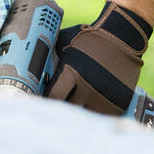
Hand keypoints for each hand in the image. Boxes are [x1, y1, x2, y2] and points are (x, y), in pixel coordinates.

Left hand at [44, 0, 153, 115]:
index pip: (54, 96)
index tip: (44, 100)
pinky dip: (96, 114)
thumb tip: (30, 61)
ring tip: (75, 108)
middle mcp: (88, 87)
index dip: (47, 99)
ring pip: (86, 115)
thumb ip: (50, 53)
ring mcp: (105, 96)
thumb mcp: (65, 40)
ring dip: (79, 112)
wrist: (122, 37)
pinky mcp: (119, 102)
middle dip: (62, 107)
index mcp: (72, 72)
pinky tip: (91, 108)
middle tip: (58, 106)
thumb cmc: (90, 38)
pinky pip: (103, 116)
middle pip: (68, 109)